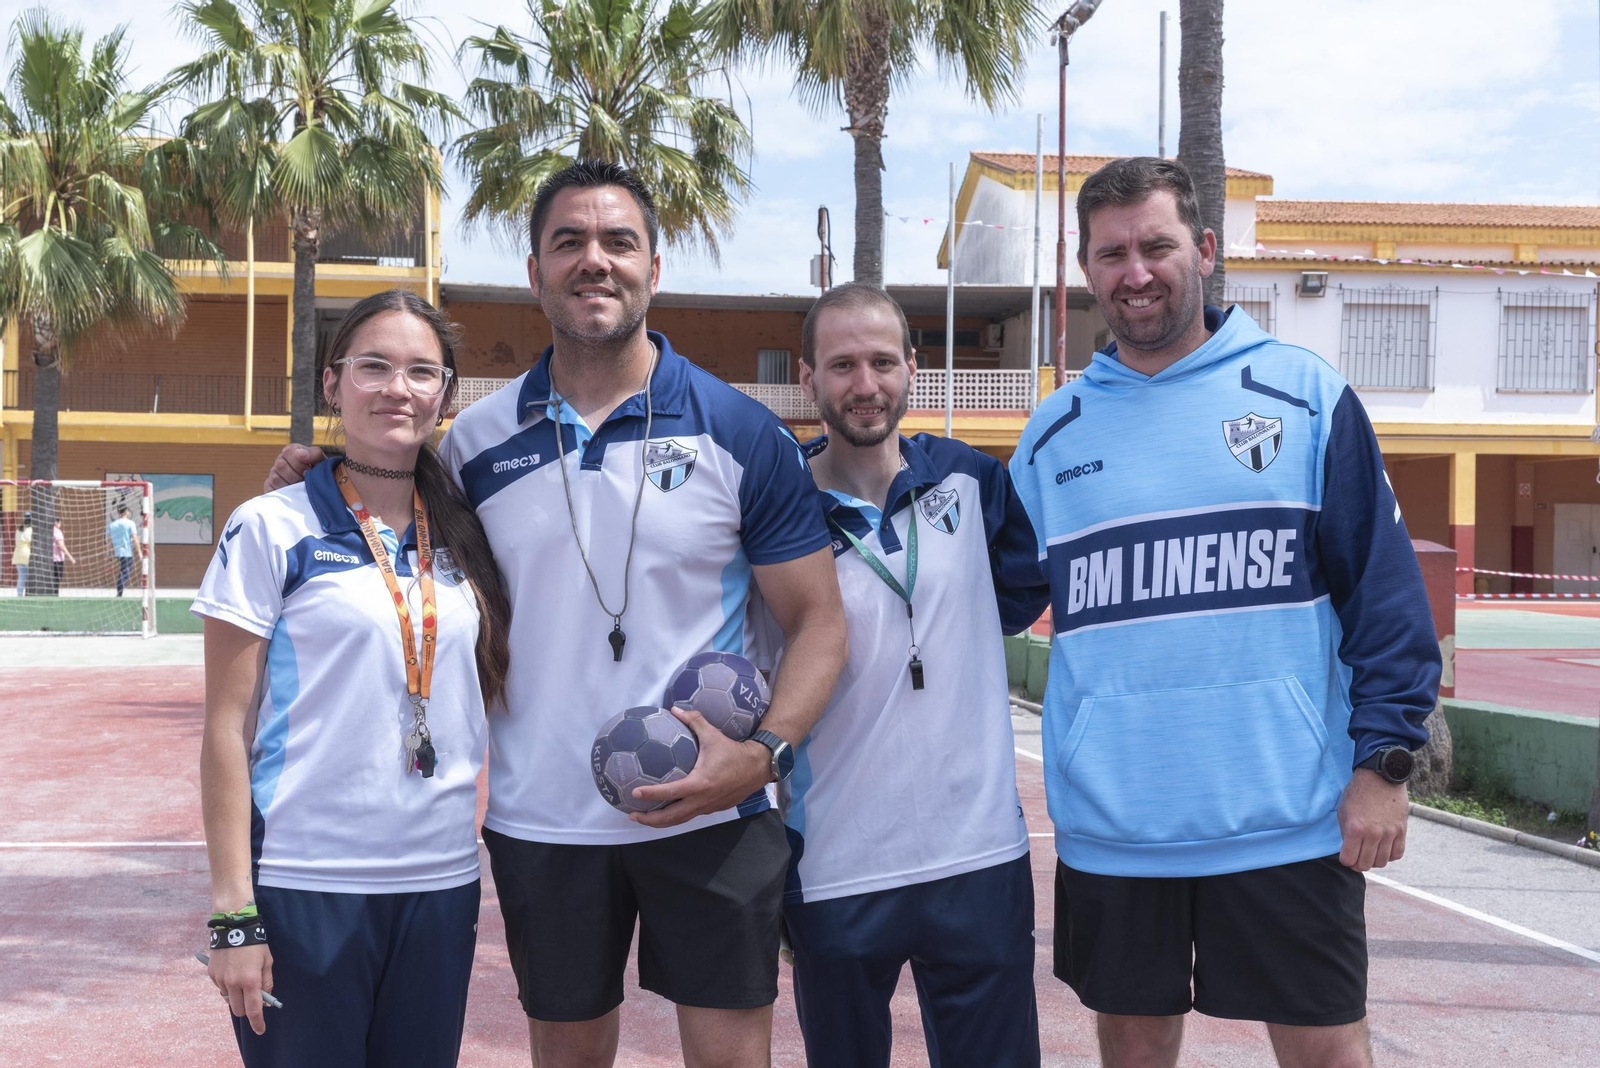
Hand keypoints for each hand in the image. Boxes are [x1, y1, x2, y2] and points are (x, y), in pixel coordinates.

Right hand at [208, 943, 273, 1035]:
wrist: (233, 926)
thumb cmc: (255, 943)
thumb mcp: (268, 961)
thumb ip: (267, 982)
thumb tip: (266, 998)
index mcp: (251, 980)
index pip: (254, 1009)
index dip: (258, 1022)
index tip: (260, 1030)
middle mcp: (234, 983)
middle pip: (238, 1010)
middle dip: (246, 1009)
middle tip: (252, 999)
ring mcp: (221, 979)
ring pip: (228, 1000)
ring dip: (236, 996)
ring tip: (242, 979)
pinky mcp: (212, 974)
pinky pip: (221, 988)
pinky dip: (227, 986)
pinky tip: (232, 972)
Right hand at [265, 445, 325, 492]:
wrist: (319, 490)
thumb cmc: (320, 473)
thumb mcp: (321, 462)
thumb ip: (314, 454)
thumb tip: (300, 454)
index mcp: (292, 452)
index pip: (288, 451)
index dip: (299, 462)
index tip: (309, 469)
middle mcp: (281, 461)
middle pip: (280, 465)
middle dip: (296, 475)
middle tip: (304, 480)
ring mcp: (274, 474)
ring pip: (275, 478)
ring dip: (290, 485)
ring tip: (300, 487)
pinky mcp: (270, 488)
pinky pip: (270, 489)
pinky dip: (282, 493)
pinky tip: (292, 494)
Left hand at [629, 707, 772, 828]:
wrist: (757, 767)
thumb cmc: (733, 751)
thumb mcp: (712, 734)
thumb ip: (693, 721)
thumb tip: (674, 709)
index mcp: (699, 783)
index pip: (670, 792)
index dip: (651, 794)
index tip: (634, 793)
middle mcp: (702, 800)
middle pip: (671, 817)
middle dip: (650, 819)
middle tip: (632, 815)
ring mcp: (708, 807)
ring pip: (680, 820)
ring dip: (661, 821)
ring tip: (643, 817)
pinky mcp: (713, 809)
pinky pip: (690, 816)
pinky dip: (676, 816)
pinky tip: (666, 810)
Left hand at [1337, 769, 1408, 870]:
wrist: (1380, 777)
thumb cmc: (1358, 793)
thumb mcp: (1343, 812)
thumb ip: (1345, 834)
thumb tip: (1349, 851)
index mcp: (1355, 828)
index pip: (1348, 859)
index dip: (1345, 860)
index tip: (1346, 855)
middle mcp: (1373, 833)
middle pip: (1365, 864)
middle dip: (1358, 864)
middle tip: (1357, 857)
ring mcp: (1389, 833)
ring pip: (1382, 862)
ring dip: (1374, 861)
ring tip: (1370, 852)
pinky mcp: (1402, 830)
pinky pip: (1398, 854)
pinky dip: (1390, 855)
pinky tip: (1383, 848)